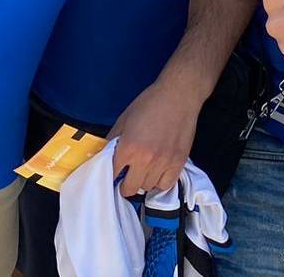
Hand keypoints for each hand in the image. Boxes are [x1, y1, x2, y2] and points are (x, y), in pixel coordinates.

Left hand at [109, 75, 201, 197]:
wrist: (178, 96)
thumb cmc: (149, 103)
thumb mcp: (124, 119)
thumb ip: (113, 139)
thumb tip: (104, 155)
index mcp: (128, 148)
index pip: (113, 175)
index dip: (110, 176)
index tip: (112, 175)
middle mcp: (145, 160)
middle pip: (130, 188)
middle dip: (124, 185)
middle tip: (126, 177)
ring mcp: (163, 163)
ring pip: (147, 188)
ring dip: (142, 182)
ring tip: (142, 172)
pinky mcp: (178, 163)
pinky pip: (166, 185)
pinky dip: (159, 182)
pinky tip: (157, 173)